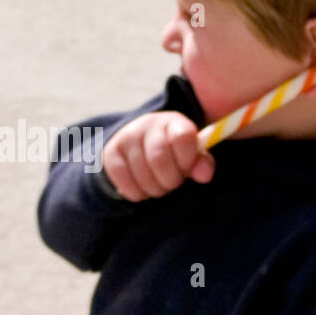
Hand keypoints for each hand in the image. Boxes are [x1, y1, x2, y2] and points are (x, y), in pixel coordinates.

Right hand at [101, 111, 215, 201]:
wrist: (142, 145)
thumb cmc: (174, 153)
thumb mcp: (192, 154)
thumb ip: (202, 162)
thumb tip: (204, 175)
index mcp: (174, 122)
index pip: (183, 138)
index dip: (187, 160)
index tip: (186, 169)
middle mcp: (149, 124)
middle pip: (159, 159)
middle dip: (170, 180)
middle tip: (172, 183)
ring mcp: (127, 136)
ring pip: (142, 174)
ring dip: (154, 189)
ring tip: (158, 185)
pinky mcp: (111, 152)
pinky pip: (123, 180)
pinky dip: (136, 192)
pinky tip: (143, 189)